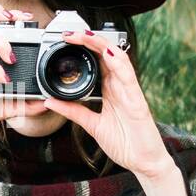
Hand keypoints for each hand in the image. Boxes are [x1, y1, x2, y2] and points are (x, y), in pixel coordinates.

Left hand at [42, 28, 189, 195]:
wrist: (144, 162)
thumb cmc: (124, 142)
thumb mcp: (92, 125)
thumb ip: (74, 112)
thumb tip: (51, 101)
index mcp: (111, 90)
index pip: (97, 61)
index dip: (83, 47)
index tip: (65, 40)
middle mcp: (121, 86)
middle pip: (106, 54)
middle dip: (89, 40)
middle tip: (69, 33)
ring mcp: (130, 92)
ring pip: (118, 59)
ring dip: (101, 45)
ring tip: (84, 35)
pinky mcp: (138, 102)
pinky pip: (129, 78)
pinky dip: (119, 64)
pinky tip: (109, 53)